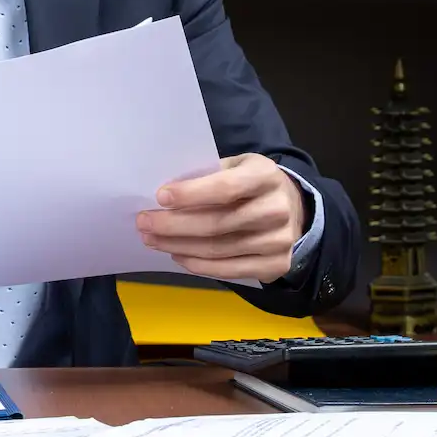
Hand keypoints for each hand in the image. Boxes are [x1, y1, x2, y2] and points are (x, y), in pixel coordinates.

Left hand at [136, 153, 305, 281]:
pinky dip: (198, 265)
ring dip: (178, 246)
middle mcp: (276, 209)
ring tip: (152, 240)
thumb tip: (164, 195)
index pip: (224, 188)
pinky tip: (177, 255)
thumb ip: (207, 175)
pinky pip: (228, 270)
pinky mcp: (275, 265)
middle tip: (144, 223)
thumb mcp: (235, 166)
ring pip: (218, 249)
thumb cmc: (251, 183)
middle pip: (216, 224)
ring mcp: (278, 241)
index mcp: (265, 176)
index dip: (190, 194)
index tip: (160, 197)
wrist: (293, 207)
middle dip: (173, 225)